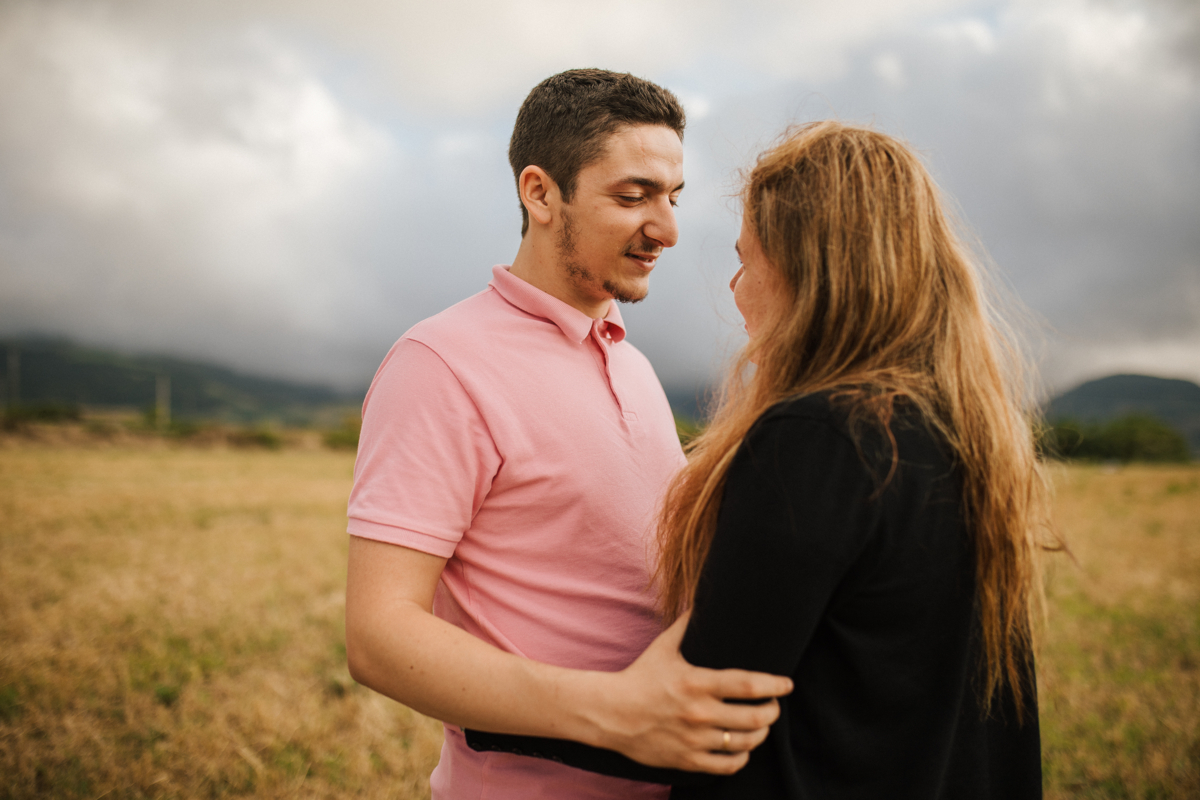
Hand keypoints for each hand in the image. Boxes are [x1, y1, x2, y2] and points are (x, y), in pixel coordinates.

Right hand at [588, 611, 792, 773]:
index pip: (748, 685)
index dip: (774, 685)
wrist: (610, 713)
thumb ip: (687, 624)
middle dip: (772, 712)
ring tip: (762, 725)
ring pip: (744, 743)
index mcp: (697, 683)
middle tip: (774, 706)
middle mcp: (698, 713)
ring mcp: (694, 740)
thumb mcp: (664, 647)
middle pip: (754, 718)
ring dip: (761, 734)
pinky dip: (742, 757)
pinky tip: (743, 747)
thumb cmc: (640, 676)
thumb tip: (702, 597)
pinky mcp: (687, 760)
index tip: (786, 684)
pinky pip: (727, 765)